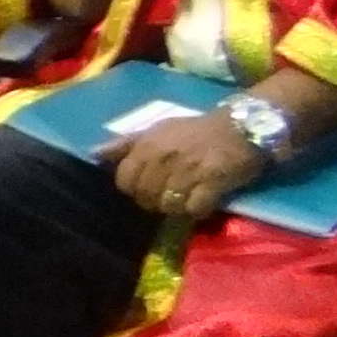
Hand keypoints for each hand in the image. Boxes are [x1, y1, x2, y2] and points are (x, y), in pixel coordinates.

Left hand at [111, 107, 268, 223]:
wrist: (242, 126)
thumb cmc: (196, 130)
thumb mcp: (157, 130)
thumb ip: (126, 144)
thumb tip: (94, 155)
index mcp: (147, 145)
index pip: (124, 181)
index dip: (134, 189)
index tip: (148, 187)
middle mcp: (164, 157)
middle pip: (145, 197)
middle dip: (155, 201)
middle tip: (170, 195)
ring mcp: (188, 170)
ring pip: (168, 205)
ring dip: (176, 208)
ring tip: (187, 198)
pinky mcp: (213, 181)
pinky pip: (194, 209)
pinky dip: (197, 210)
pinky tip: (204, 201)